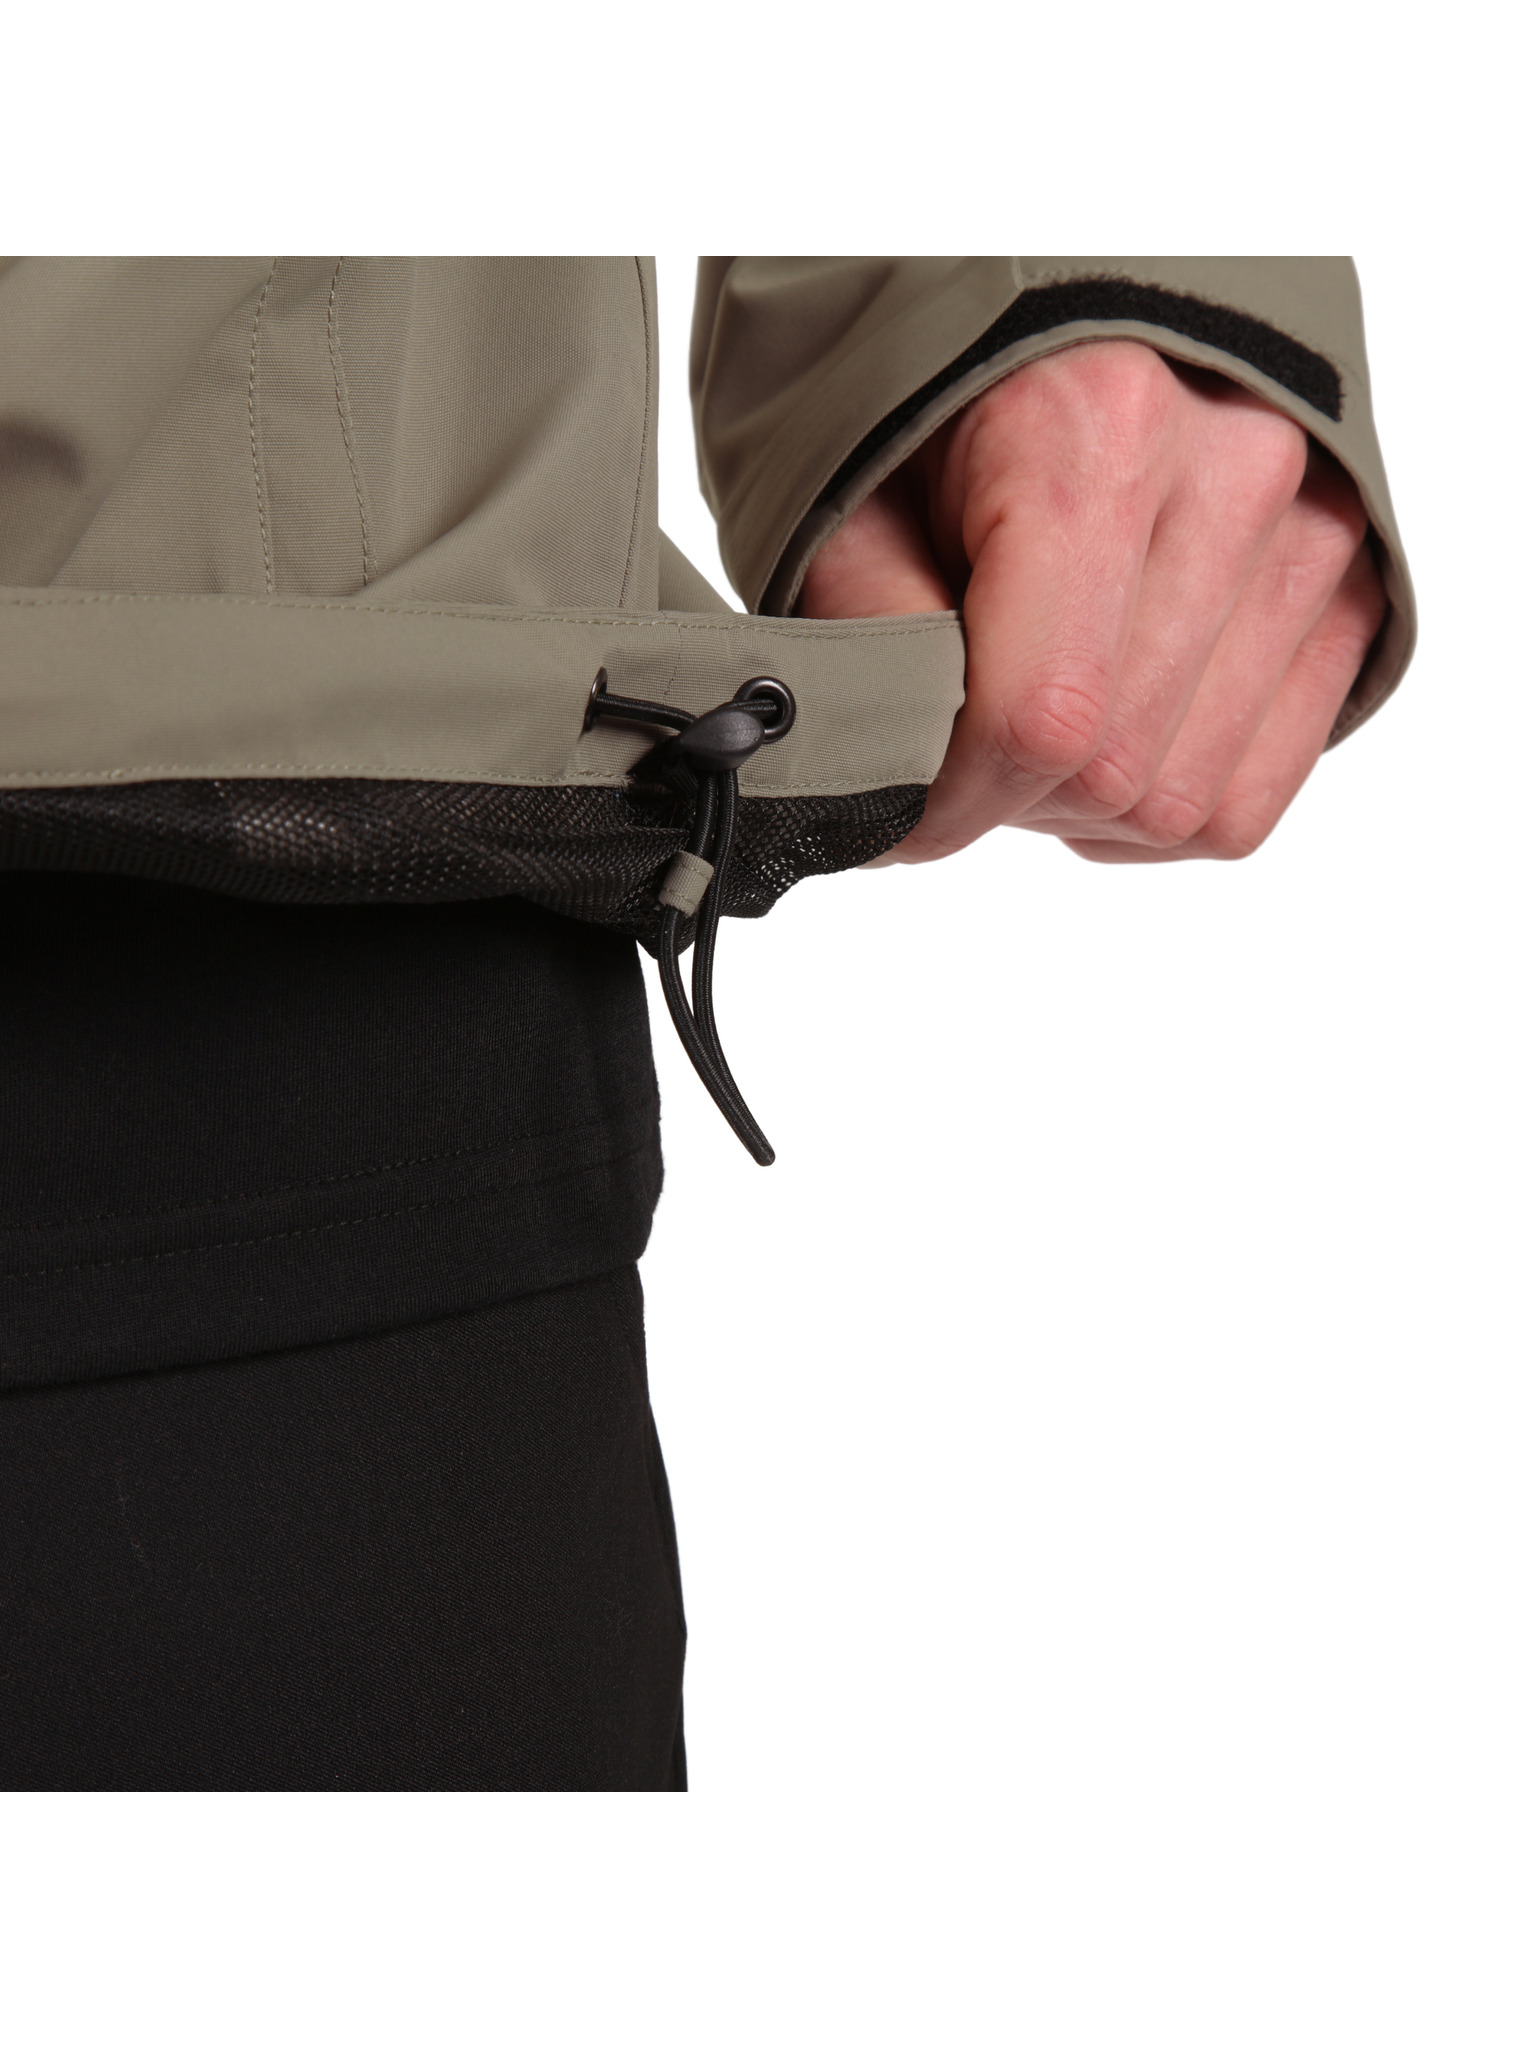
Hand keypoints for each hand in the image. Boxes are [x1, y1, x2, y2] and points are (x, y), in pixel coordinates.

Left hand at [797, 341, 1386, 863]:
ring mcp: (1315, 536)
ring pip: (1181, 806)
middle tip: (954, 729)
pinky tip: (1105, 732)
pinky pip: (1244, 805)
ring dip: (1080, 807)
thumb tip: (896, 790)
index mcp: (1098, 429)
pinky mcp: (1351, 597)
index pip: (1041, 715)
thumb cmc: (940, 410)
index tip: (894, 806)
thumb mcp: (852, 498)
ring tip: (1030, 709)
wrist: (1067, 315)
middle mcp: (1236, 473)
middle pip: (1112, 773)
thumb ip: (871, 638)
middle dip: (1007, 793)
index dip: (948, 800)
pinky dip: (1155, 811)